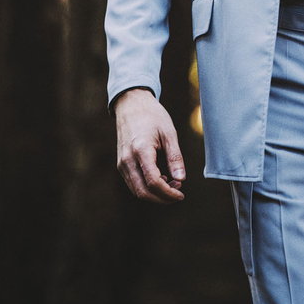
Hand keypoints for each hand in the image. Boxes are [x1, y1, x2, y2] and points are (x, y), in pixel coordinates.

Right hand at [114, 88, 185, 203]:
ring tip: (173, 184)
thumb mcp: (169, 133)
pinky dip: (147, 187)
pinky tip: (162, 178)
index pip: (153, 182)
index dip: (168, 193)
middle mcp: (127, 160)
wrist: (131, 104)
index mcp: (141, 150)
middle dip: (162, 198)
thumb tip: (181, 179)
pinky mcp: (121, 164)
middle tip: (179, 192)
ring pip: (136, 190)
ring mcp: (122, 163)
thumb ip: (175, 157)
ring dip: (155, 194)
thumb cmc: (152, 116)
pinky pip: (133, 183)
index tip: (181, 194)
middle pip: (143, 192)